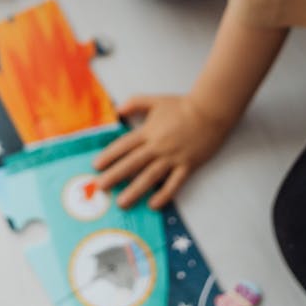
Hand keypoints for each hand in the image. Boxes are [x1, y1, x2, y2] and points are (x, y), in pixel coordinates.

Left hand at [93, 94, 228, 209]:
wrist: (210, 111)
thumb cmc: (183, 106)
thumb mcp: (155, 100)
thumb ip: (134, 103)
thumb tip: (117, 110)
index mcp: (148, 131)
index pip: (124, 146)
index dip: (109, 156)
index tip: (96, 166)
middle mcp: (158, 146)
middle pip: (132, 163)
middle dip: (114, 176)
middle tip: (101, 187)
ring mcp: (172, 157)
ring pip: (150, 176)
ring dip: (134, 190)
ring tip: (121, 202)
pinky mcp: (187, 165)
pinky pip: (174, 183)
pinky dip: (164, 195)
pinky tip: (153, 205)